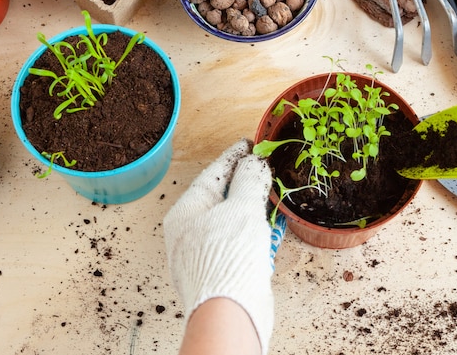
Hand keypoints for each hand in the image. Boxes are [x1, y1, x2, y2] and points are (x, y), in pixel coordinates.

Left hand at [163, 139, 273, 354]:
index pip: (212, 174)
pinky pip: (238, 239)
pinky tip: (270, 222)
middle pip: (220, 197)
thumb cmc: (228, 257)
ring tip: (271, 190)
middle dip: (244, 181)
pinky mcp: (222, 269)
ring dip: (253, 206)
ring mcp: (205, 253)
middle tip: (264, 165)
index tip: (250, 143)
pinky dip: (254, 229)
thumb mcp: (241, 208)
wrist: (230, 314)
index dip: (233, 157)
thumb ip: (249, 180)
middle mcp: (190, 231)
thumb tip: (254, 162)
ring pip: (231, 219)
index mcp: (185, 212)